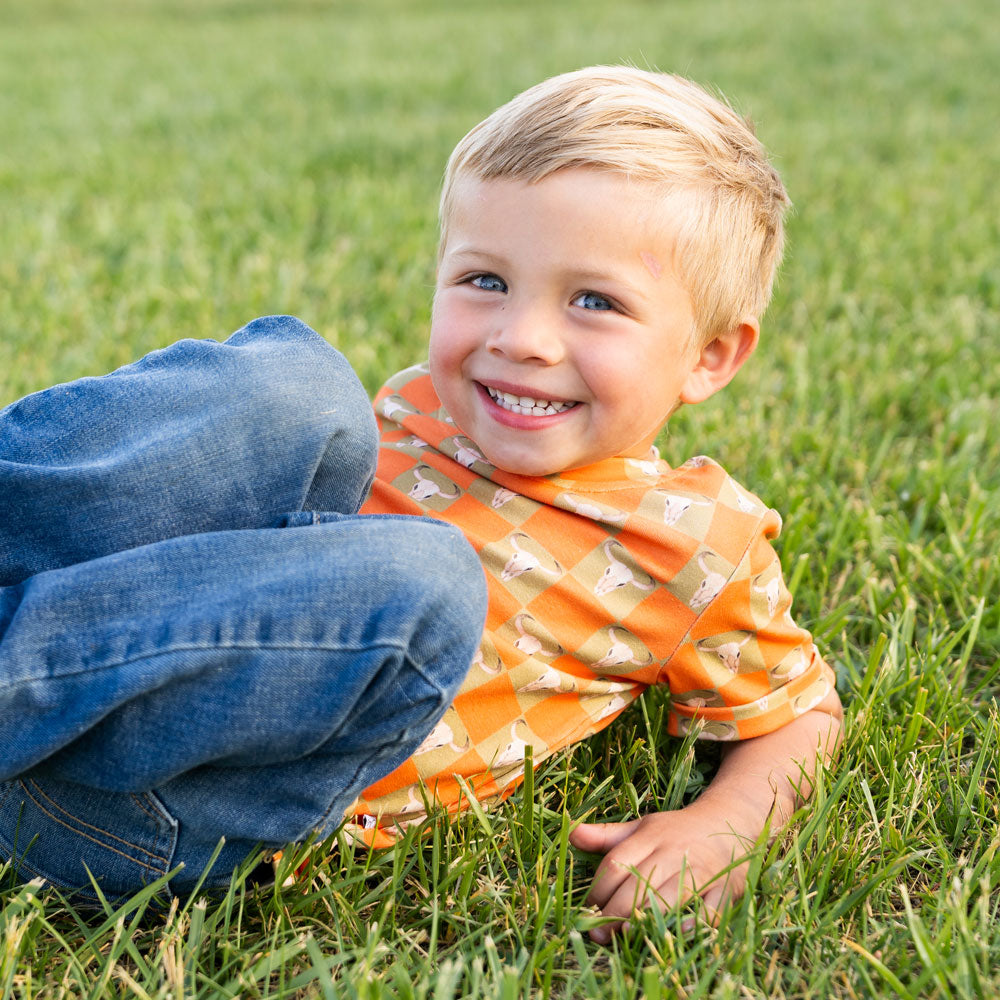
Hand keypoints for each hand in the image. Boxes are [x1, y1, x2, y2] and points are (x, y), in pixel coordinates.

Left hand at [569, 805, 753, 943]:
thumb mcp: (642, 828)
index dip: (597, 890)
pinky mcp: (725, 888)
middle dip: (614, 911)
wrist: (731, 821)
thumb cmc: (677, 831)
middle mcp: (674, 851)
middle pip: (638, 882)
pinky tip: (675, 931)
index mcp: (651, 836)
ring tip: (625, 934)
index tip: (586, 911)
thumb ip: (607, 837)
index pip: (616, 864)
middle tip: (598, 933)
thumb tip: (571, 834)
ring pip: (670, 895)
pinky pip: (709, 909)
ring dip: (646, 916)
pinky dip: (693, 923)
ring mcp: (702, 869)